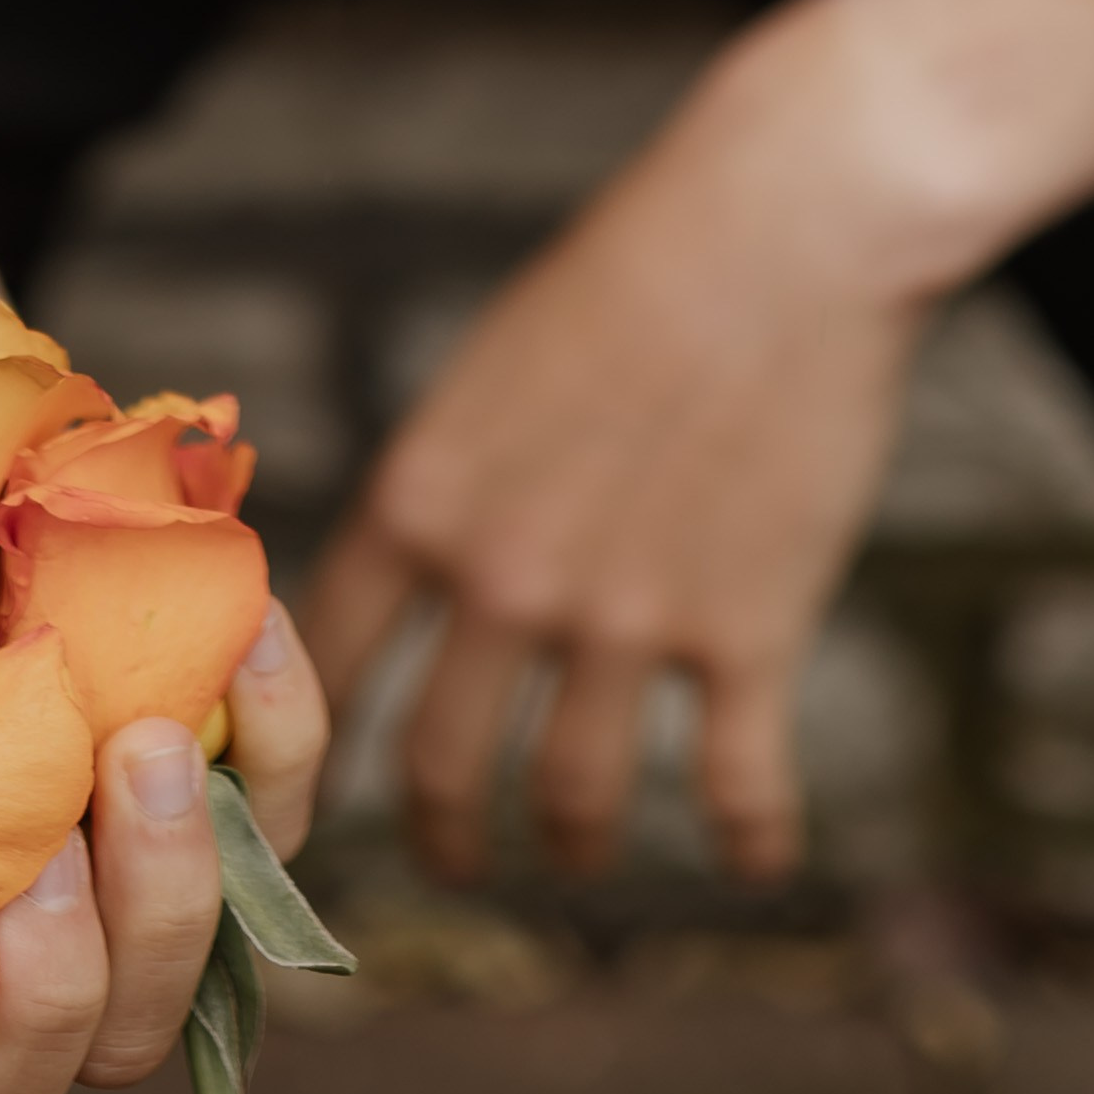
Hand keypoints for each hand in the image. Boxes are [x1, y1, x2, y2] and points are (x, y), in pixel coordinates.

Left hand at [302, 11, 934, 882]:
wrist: (784, 232)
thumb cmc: (631, 279)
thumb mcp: (483, 377)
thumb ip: (444, 491)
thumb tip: (408, 578)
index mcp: (421, 503)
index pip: (328, 666)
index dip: (309, 745)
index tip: (313, 792)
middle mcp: (505, 579)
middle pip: (437, 764)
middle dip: (439, 835)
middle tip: (452, 861)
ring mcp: (626, 618)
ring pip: (570, 797)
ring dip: (570, 846)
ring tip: (575, 855)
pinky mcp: (747, 632)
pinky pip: (735, 784)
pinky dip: (748, 839)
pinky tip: (754, 860)